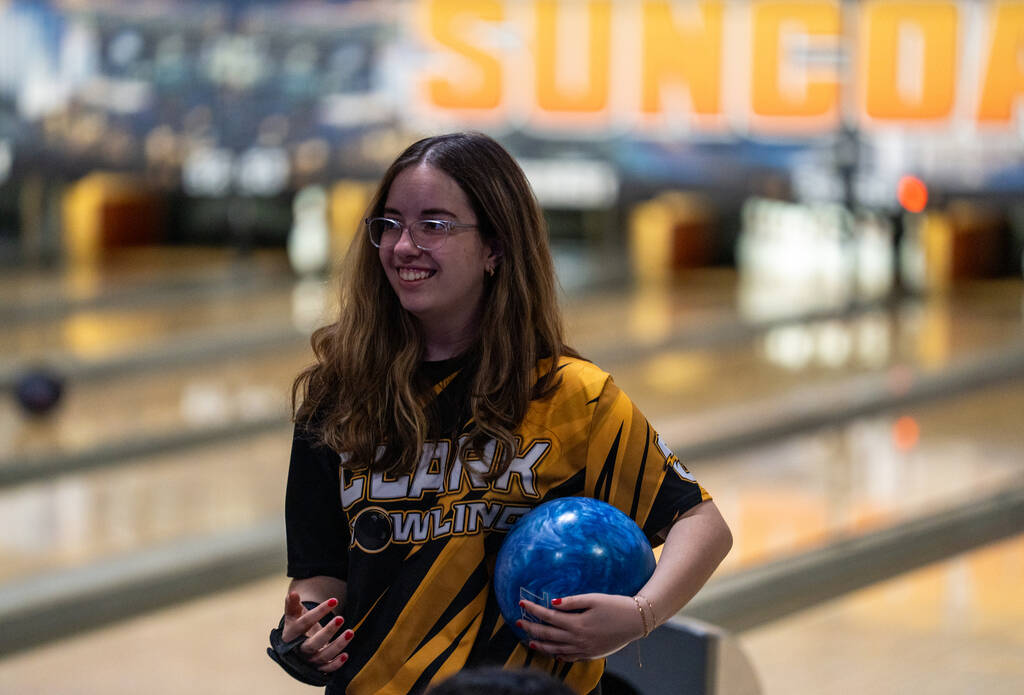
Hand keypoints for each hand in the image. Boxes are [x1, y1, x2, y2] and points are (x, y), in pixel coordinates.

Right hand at [282, 591, 352, 672]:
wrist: (296, 645)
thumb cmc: (297, 625)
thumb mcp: (293, 615)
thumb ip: (292, 604)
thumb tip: (293, 592)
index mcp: (290, 636)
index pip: (304, 623)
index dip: (319, 611)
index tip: (334, 600)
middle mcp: (299, 650)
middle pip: (313, 643)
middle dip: (328, 631)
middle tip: (341, 618)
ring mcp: (309, 661)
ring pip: (323, 656)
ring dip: (337, 645)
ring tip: (350, 632)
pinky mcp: (318, 668)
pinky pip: (327, 669)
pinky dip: (336, 664)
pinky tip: (346, 655)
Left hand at [517, 593, 644, 661]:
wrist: (636, 621)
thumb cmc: (615, 606)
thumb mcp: (593, 598)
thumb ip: (572, 601)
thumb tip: (552, 603)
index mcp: (577, 624)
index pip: (548, 617)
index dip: (533, 610)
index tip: (521, 603)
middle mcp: (578, 639)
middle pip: (548, 635)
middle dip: (531, 629)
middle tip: (518, 622)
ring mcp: (584, 649)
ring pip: (556, 650)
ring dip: (540, 645)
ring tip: (529, 641)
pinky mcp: (591, 654)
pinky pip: (570, 657)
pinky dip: (558, 655)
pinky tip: (553, 652)